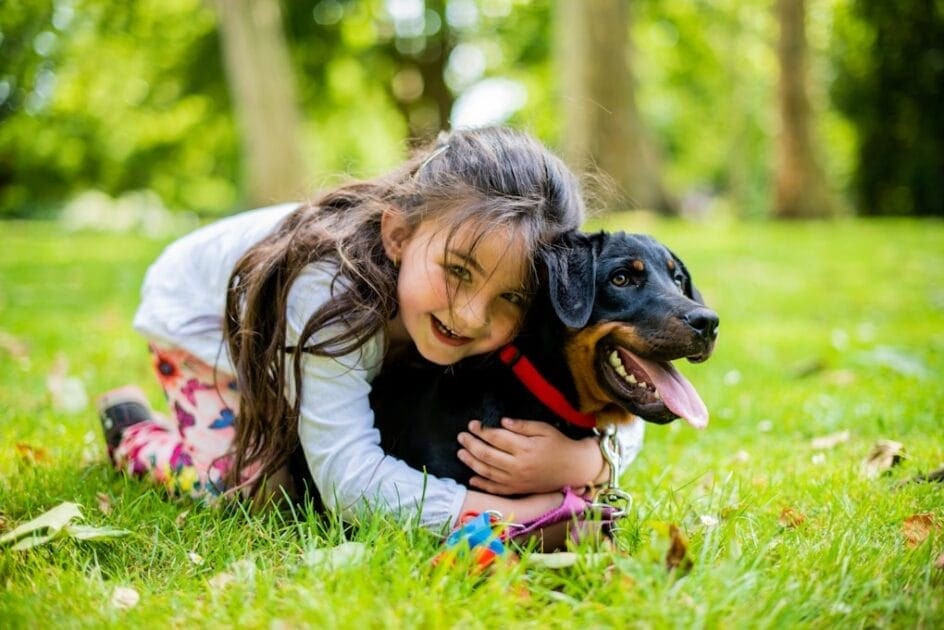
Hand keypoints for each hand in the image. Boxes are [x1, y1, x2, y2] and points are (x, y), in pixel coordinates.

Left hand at [456, 418, 606, 494]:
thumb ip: (522, 426)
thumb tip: (501, 421)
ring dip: (471, 462)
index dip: (482, 430)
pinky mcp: (518, 490)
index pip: (496, 438)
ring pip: (488, 472)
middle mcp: (518, 466)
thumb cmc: (559, 445)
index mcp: (525, 448)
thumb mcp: (544, 429)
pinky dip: (482, 485)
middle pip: (487, 455)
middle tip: (461, 436)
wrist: (574, 468)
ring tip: (460, 453)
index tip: (472, 424)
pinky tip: (471, 479)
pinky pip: (496, 489)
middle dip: (471, 444)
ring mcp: (517, 480)